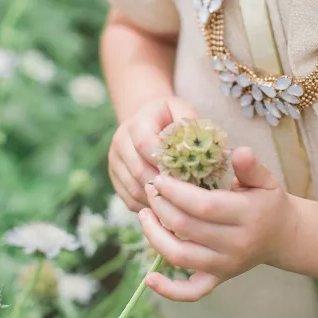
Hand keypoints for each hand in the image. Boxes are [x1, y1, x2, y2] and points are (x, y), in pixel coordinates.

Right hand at [109, 97, 198, 211]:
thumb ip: (190, 123)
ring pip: (134, 189)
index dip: (165, 162)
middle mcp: (120, 142)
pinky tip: (168, 207)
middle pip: (138, 170)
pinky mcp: (115, 178)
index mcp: (136, 123)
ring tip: (181, 204)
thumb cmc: (169, 116)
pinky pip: (130, 200)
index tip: (187, 174)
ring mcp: (114, 162)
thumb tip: (202, 147)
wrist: (145, 119)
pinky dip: (149, 207)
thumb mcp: (181, 110)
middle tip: (189, 195)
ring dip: (158, 199)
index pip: (144, 144)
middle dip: (165, 185)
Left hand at [139, 147, 299, 300]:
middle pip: (187, 228)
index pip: (204, 206)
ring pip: (181, 257)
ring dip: (154, 236)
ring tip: (143, 214)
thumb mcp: (266, 180)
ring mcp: (226, 266)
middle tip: (149, 189)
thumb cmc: (267, 202)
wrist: (282, 236)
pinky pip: (191, 292)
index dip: (177, 192)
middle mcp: (236, 245)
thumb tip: (240, 151)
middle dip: (161, 207)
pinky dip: (168, 289)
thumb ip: (251, 166)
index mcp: (247, 216)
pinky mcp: (218, 279)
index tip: (160, 178)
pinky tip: (149, 278)